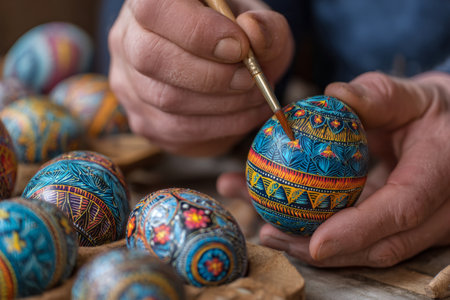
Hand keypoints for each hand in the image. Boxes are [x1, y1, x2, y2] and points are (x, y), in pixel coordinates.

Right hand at [108, 0, 293, 155]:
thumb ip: (265, 27)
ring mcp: (128, 83)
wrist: (223, 69)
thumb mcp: (258, 24)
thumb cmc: (236, 38)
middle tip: (249, 78)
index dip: (198, 32)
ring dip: (221, 105)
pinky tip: (243, 114)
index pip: (154, 9)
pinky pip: (175, 130)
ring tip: (253, 97)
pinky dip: (218, 127)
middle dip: (212, 76)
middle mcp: (127, 40)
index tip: (240, 48)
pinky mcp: (142, 119)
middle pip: (152, 58)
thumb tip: (253, 33)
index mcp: (149, 1)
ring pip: (165, 99)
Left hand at [218, 71, 449, 266]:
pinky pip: (364, 238)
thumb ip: (378, 96)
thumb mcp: (412, 96)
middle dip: (324, 251)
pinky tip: (288, 223)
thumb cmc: (432, 112)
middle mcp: (439, 209)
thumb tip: (334, 94)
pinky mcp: (402, 226)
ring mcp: (423, 224)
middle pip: (382, 245)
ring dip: (316, 248)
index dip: (359, 230)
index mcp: (441, 170)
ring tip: (270, 232)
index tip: (316, 244)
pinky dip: (326, 235)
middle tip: (273, 235)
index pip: (402, 208)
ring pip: (370, 250)